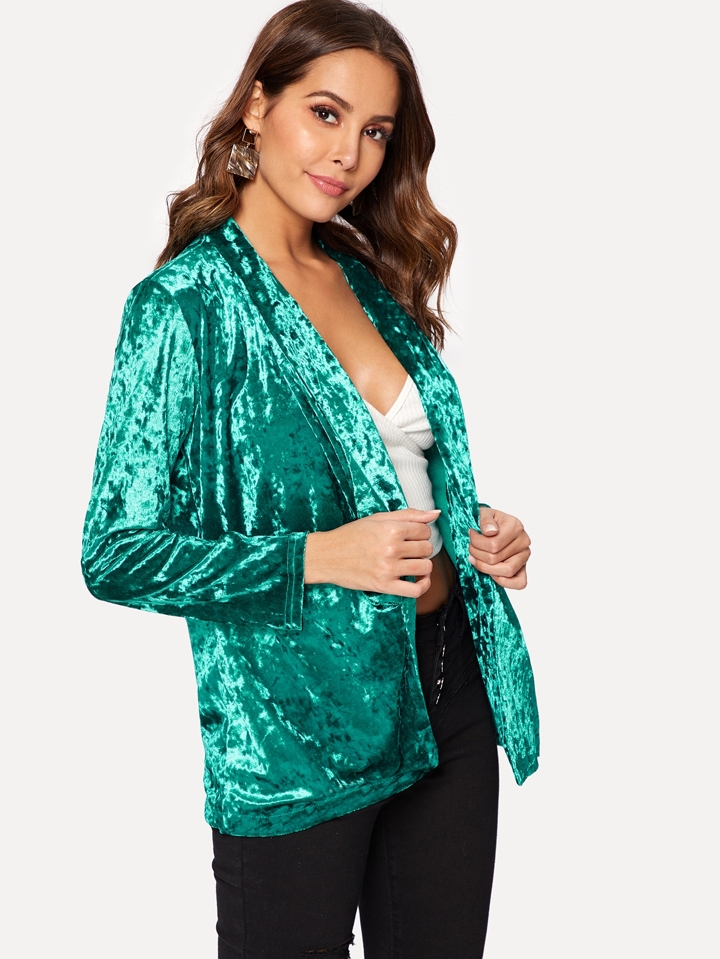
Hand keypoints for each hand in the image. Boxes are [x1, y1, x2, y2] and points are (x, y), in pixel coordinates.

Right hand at [305, 508, 438, 597]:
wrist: (327, 556)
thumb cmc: (351, 535)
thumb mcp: (378, 519)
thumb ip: (409, 515)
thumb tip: (435, 513)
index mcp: (391, 529)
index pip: (425, 530)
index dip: (420, 533)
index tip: (410, 536)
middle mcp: (391, 548)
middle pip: (426, 548)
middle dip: (421, 548)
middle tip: (407, 549)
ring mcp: (388, 568)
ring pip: (425, 567)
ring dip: (422, 565)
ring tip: (411, 562)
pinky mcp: (384, 586)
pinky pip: (416, 590)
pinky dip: (423, 586)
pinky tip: (419, 579)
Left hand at [468, 507, 530, 588]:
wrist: (494, 525)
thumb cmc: (488, 521)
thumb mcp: (484, 513)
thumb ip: (485, 520)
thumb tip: (490, 532)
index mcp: (515, 526)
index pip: (493, 544)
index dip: (476, 543)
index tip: (471, 535)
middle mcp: (523, 541)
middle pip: (496, 559)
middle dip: (477, 555)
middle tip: (471, 548)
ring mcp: (525, 555)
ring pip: (506, 571)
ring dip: (486, 568)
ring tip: (477, 559)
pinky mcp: (524, 567)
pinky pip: (520, 582)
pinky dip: (504, 582)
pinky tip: (491, 573)